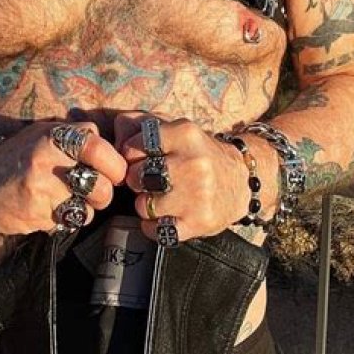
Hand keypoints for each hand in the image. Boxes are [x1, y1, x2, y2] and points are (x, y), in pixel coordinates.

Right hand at [0, 121, 127, 235]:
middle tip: (93, 191)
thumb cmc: (17, 155)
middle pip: (101, 185)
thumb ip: (77, 138)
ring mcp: (41, 190)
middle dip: (103, 193)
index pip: (99, 147)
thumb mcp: (44, 133)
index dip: (114, 163)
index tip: (114, 172)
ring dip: (84, 210)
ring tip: (67, 200)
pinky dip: (63, 221)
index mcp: (54, 136)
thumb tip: (117, 151)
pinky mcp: (35, 215)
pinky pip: (66, 224)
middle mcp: (48, 160)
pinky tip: (47, 209)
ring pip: (87, 210)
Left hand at [117, 114, 248, 241]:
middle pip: (136, 176)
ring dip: (145, 203)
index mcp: (186, 133)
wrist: (239, 180)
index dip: (130, 154)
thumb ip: (135, 123)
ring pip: (143, 206)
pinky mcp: (199, 223)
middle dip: (136, 179)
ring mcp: (198, 195)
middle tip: (148, 178)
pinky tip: (164, 215)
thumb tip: (113, 145)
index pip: (134, 146)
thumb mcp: (171, 125)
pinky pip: (157, 230)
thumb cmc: (194, 151)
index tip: (140, 156)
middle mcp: (194, 163)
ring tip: (160, 196)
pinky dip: (153, 226)